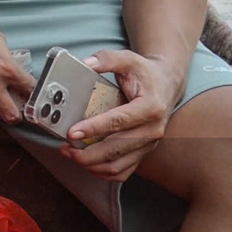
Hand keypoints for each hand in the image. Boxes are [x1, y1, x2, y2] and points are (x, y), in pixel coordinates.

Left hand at [61, 50, 185, 180]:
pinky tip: (86, 163)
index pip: (119, 121)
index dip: (94, 128)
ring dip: (92, 164)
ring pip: (119, 164)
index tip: (72, 132)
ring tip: (70, 154)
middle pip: (117, 149)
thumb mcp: (128, 59)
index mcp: (150, 107)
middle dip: (88, 153)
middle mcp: (153, 130)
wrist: (165, 86)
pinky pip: (124, 171)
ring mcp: (149, 144)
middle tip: (65, 147)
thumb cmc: (144, 73)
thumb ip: (107, 59)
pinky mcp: (143, 152)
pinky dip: (103, 172)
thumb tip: (86, 63)